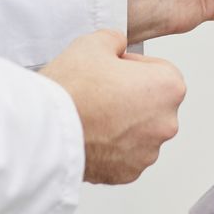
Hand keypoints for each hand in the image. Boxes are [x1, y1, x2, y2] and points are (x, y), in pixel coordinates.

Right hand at [41, 30, 186, 184]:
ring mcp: (148, 152)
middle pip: (152, 104)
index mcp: (168, 87)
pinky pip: (124, 155)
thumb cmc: (72, 89)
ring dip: (122, 124)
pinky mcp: (128, 173)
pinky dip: (111, 147)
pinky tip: (90, 134)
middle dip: (130, 97)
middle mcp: (166, 123)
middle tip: (99, 92)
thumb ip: (115, 40)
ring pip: (139, 131)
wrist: (46, 131)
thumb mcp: (94, 43)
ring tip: (92, 114)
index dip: (133, 67)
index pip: (159, 70)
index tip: (113, 70)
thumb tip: (117, 45)